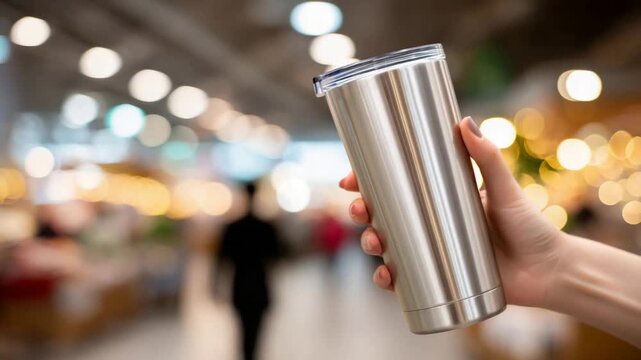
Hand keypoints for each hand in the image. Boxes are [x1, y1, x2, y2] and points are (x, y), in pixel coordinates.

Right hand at [339, 117, 566, 306]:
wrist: (550, 272)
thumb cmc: (530, 226)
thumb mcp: (505, 190)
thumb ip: (488, 158)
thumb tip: (463, 121)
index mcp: (441, 198)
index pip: (396, 185)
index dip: (368, 181)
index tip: (350, 178)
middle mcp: (432, 223)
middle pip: (384, 215)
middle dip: (362, 211)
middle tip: (359, 209)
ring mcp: (433, 252)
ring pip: (388, 246)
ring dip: (371, 244)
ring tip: (374, 244)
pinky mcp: (439, 279)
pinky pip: (405, 279)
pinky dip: (389, 280)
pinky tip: (385, 278)